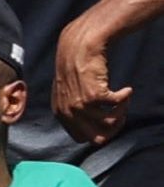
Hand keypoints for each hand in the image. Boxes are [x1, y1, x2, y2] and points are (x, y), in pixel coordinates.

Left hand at [54, 21, 131, 146]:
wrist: (78, 48)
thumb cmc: (75, 68)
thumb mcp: (67, 93)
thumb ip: (74, 111)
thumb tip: (92, 127)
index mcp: (60, 114)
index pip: (81, 138)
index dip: (98, 133)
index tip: (107, 123)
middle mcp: (68, 112)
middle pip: (97, 138)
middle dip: (113, 129)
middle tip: (121, 115)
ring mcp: (80, 105)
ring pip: (110, 123)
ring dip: (122, 112)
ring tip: (123, 100)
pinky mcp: (94, 95)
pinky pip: (117, 105)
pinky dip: (126, 98)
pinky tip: (126, 90)